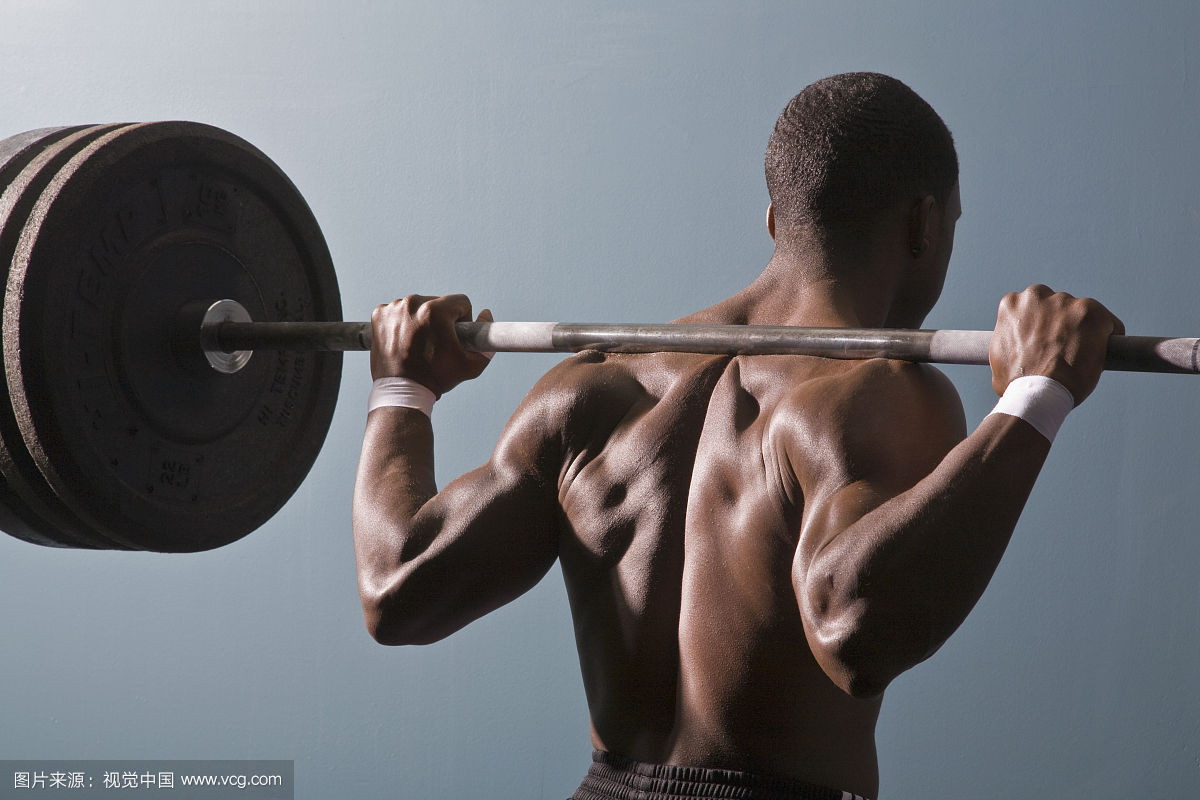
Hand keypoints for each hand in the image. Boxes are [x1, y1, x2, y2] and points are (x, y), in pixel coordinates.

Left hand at [370, 294, 492, 395]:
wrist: (402, 391)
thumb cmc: (436, 378)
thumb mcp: (470, 365)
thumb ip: (487, 341)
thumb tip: (485, 314)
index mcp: (435, 311)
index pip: (460, 301)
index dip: (463, 320)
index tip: (455, 335)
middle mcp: (412, 303)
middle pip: (437, 302)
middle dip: (441, 319)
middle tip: (436, 342)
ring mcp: (393, 308)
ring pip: (417, 306)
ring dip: (420, 319)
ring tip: (418, 343)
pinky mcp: (379, 315)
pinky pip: (397, 311)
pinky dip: (401, 322)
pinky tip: (403, 340)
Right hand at [989, 284, 1124, 404]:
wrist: (1037, 391)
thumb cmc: (1015, 383)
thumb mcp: (999, 356)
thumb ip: (1009, 344)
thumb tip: (1017, 355)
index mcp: (1012, 304)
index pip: (1031, 309)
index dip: (1039, 327)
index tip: (1045, 342)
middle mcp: (1037, 295)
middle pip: (1057, 307)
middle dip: (1061, 324)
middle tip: (1061, 350)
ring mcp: (1065, 302)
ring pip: (1082, 314)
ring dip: (1083, 331)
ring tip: (1080, 357)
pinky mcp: (1092, 312)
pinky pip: (1108, 323)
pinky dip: (1109, 337)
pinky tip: (1103, 354)